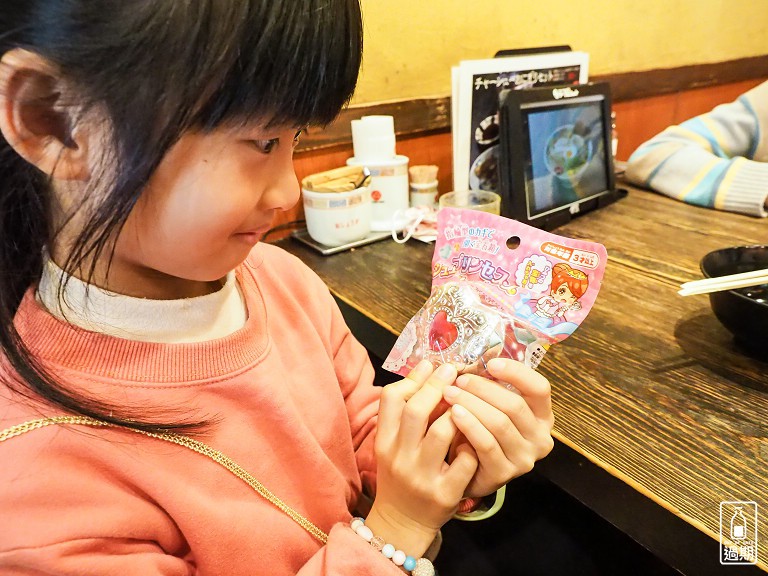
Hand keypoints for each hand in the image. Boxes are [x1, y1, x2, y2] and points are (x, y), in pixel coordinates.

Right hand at [367, 361, 477, 555]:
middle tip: (454, 371)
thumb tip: (426, 368)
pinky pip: (464, 461)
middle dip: (437, 386)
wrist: (402, 522)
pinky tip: (477, 438)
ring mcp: (422, 476)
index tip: (432, 365)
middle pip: (416, 411)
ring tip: (468, 403)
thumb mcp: (392, 444)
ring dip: (458, 413)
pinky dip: (472, 446)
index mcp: (384, 442)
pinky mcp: (445, 493)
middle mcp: (400, 457)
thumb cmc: (401, 474)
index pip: (391, 399)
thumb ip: (405, 412)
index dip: (413, 378)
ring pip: (442, 432)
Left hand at [442, 357, 553, 498]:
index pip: (540, 388)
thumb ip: (492, 386)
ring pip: (500, 424)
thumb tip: (475, 358)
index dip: (516, 373)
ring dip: (472, 404)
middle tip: (457, 379)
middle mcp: (540, 438)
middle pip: (515, 405)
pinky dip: (469, 425)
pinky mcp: (504, 474)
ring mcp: (524, 459)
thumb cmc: (479, 430)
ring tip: (449, 393)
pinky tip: (453, 414)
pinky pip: (487, 445)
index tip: (490, 363)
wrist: (465, 473)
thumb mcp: (491, 406)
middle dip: (483, 388)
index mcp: (542, 416)